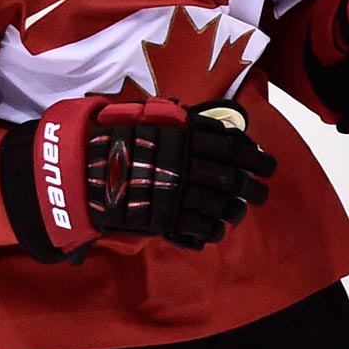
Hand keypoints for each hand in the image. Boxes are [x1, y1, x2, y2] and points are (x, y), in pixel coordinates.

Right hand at [17, 97, 274, 259]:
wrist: (81, 167)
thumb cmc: (114, 137)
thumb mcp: (149, 117)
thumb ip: (180, 120)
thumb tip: (211, 123)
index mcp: (184, 135)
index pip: (230, 145)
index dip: (253, 156)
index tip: (267, 164)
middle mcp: (185, 163)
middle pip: (231, 177)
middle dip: (252, 187)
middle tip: (262, 193)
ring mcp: (176, 192)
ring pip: (219, 205)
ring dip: (234, 210)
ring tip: (239, 212)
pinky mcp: (165, 218)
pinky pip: (198, 227)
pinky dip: (211, 230)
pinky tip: (215, 229)